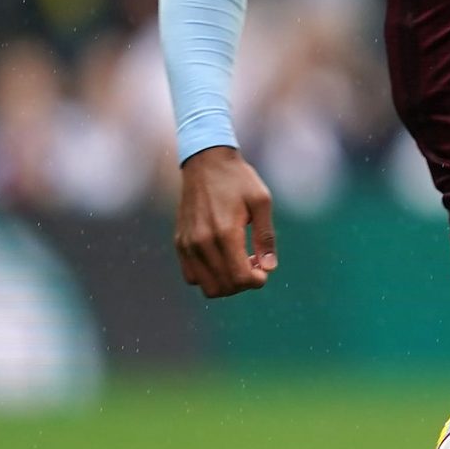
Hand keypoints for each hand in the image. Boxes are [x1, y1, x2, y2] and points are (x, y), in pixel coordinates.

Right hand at [174, 145, 276, 296]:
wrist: (205, 162)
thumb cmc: (238, 180)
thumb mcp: (261, 202)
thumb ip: (266, 236)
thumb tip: (269, 268)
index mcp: (225, 232)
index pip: (240, 277)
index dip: (257, 281)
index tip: (263, 270)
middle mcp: (202, 242)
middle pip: (224, 287)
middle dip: (244, 284)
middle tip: (253, 266)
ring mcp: (188, 244)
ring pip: (207, 286)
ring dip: (226, 284)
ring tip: (237, 264)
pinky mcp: (180, 243)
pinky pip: (192, 276)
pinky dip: (208, 277)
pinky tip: (221, 261)